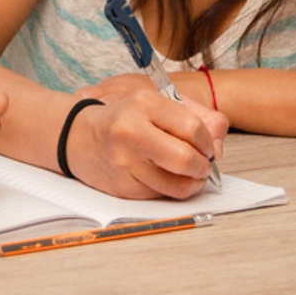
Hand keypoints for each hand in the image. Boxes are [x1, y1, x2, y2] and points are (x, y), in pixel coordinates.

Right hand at [67, 73, 228, 199]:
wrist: (75, 134)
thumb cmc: (122, 115)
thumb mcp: (156, 100)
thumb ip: (196, 114)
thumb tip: (220, 142)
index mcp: (143, 103)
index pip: (193, 128)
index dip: (208, 142)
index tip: (207, 146)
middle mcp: (131, 132)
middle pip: (186, 160)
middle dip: (203, 167)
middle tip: (202, 165)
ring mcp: (124, 162)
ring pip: (177, 185)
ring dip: (191, 183)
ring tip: (187, 173)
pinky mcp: (121, 186)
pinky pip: (160, 195)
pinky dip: (169, 189)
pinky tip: (163, 176)